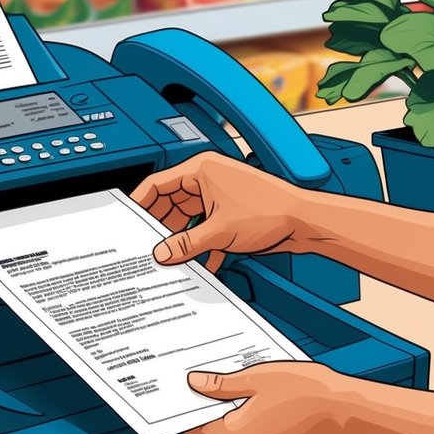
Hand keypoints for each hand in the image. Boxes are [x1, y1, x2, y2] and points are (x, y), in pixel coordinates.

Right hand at [130, 151, 312, 272]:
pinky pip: (205, 229)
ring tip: (173, 259)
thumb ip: (185, 244)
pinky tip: (200, 263)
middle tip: (149, 247)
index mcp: (201, 170)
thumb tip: (161, 252)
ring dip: (183, 240)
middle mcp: (208, 179)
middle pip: (171, 204)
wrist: (305, 222)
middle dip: (162, 228)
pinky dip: (201, 245)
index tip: (128, 222)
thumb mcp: (219, 231)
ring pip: (188, 220)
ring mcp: (219, 196)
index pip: (157, 183)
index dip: (140, 204)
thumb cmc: (271, 211)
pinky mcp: (230, 213)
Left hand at [184, 362, 364, 433]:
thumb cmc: (309, 392)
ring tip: (256, 387)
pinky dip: (265, 423)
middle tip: (220, 379)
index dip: (189, 409)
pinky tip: (276, 402)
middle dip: (219, 406)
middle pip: (222, 430)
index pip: (199, 427)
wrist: (351, 412)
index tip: (182, 395)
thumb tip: (195, 385)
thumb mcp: (258, 378)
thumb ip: (223, 385)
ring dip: (245, 414)